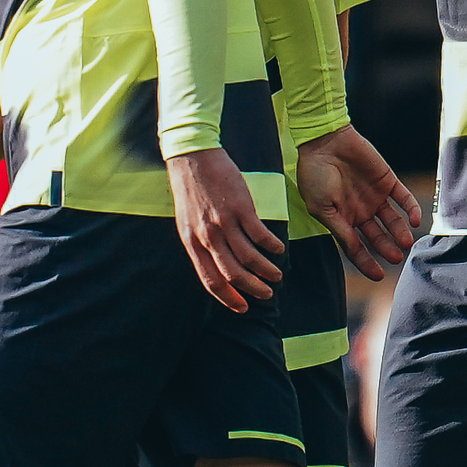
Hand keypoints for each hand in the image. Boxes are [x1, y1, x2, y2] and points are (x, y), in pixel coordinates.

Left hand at [169, 148, 283, 311]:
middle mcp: (207, 237)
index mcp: (192, 242)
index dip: (227, 298)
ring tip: (276, 276)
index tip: (242, 307)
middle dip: (251, 289)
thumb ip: (200, 242)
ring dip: (265, 271)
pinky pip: (259, 235)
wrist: (193, 158)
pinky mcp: (240, 208)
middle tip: (266, 294)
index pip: (210, 279)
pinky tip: (278, 249)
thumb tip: (216, 262)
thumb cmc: (191, 189)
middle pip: (232, 273)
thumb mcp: (187, 221)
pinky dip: (271, 246)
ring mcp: (224, 222)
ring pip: (248, 257)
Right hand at [294, 125, 423, 276]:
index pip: (356, 248)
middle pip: (378, 237)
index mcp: (342, 220)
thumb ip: (339, 229)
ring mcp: (375, 197)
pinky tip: (414, 220)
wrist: (325, 141)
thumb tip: (352, 249)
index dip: (367, 263)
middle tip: (396, 257)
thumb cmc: (315, 174)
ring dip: (399, 232)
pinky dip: (411, 209)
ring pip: (392, 221)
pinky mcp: (387, 181)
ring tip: (405, 242)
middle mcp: (360, 212)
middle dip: (387, 249)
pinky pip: (404, 198)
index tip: (379, 276)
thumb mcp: (321, 207)